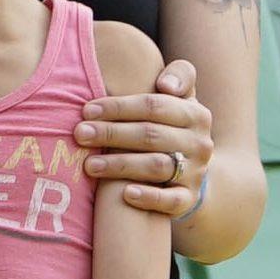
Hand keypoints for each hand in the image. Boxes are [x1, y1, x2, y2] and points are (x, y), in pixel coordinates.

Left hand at [76, 56, 213, 231]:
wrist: (191, 171)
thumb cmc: (171, 127)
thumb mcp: (180, 99)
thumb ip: (179, 76)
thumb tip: (165, 84)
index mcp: (196, 114)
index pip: (155, 105)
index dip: (118, 107)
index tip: (87, 110)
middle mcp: (200, 143)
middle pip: (151, 135)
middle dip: (111, 133)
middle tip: (79, 134)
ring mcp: (195, 172)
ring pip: (156, 167)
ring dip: (120, 164)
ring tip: (89, 165)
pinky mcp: (188, 199)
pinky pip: (171, 201)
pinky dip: (149, 197)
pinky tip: (125, 194)